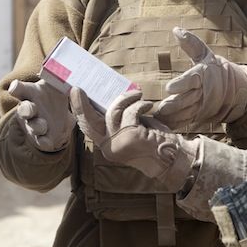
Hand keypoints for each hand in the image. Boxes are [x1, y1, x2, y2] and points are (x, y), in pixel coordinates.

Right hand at [9, 79, 75, 151]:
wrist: (58, 118)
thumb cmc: (53, 95)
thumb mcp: (56, 84)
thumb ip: (60, 75)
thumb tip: (65, 64)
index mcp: (30, 93)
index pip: (19, 89)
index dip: (16, 88)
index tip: (15, 88)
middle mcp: (29, 108)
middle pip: (24, 109)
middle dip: (26, 109)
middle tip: (31, 108)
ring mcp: (33, 124)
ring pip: (31, 125)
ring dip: (37, 126)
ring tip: (44, 125)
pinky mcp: (40, 137)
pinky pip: (40, 141)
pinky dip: (44, 141)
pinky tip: (49, 142)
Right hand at [69, 87, 197, 191]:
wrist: (173, 158)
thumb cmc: (153, 141)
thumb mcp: (131, 131)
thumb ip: (118, 121)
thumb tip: (109, 97)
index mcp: (107, 147)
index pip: (87, 128)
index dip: (79, 111)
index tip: (74, 94)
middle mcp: (109, 147)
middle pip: (88, 121)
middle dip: (81, 103)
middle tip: (78, 88)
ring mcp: (119, 143)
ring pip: (112, 111)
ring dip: (125, 98)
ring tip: (137, 94)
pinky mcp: (131, 137)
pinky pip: (129, 112)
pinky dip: (138, 104)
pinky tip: (147, 104)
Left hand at [153, 28, 246, 127]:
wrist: (238, 90)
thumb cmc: (217, 69)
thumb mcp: (206, 54)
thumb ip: (191, 43)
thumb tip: (176, 29)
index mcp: (204, 75)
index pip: (192, 79)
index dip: (181, 84)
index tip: (169, 87)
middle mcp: (204, 92)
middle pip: (187, 99)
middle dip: (174, 105)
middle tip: (161, 107)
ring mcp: (203, 106)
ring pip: (186, 113)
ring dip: (173, 116)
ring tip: (159, 117)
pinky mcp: (200, 115)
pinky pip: (187, 121)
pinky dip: (176, 124)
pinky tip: (164, 125)